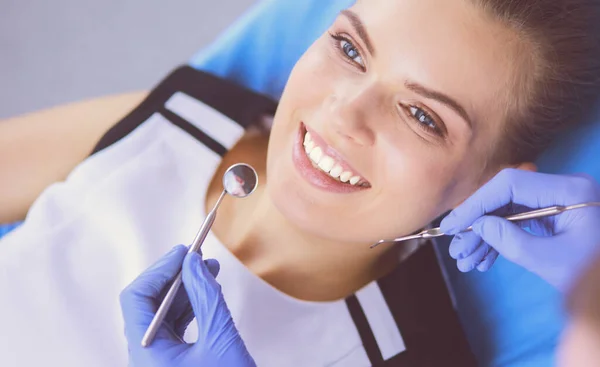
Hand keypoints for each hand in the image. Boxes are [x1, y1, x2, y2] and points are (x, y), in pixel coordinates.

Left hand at [120, 245, 255, 366]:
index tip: (183, 252)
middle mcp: (146, 356)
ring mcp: (158, 360)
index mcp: (145, 354)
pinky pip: (175, 326)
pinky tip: (207, 290)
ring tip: (208, 268)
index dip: (159, 270)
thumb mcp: (220, 339)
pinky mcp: (173, 361)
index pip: (137, 299)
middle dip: (174, 276)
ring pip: (162, 313)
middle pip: (148, 304)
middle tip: (195, 255)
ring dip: (184, 288)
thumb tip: (193, 263)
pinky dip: (190, 305)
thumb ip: (206, 296)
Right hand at [440, 169, 599, 290]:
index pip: (510, 184)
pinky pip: (520, 221)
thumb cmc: (594, 274)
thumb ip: (510, 241)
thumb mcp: (551, 262)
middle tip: (457, 249)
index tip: (454, 225)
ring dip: (485, 236)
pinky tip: (484, 259)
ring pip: (508, 210)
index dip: (476, 203)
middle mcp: (562, 188)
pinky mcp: (554, 214)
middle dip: (477, 224)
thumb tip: (479, 226)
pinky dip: (500, 239)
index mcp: (569, 191)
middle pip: (505, 197)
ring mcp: (558, 200)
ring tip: (466, 261)